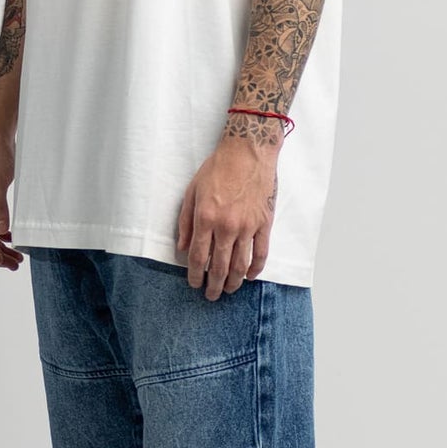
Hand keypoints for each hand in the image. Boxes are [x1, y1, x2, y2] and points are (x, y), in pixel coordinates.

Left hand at [176, 136, 277, 297]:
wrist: (248, 151)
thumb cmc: (218, 168)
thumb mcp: (192, 191)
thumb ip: (186, 222)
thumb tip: (183, 248)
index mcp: (206, 218)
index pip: (199, 257)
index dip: (195, 275)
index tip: (194, 284)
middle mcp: (226, 226)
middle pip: (220, 266)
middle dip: (214, 285)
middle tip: (211, 296)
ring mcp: (248, 226)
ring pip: (241, 265)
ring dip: (234, 282)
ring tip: (228, 290)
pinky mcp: (264, 223)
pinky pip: (261, 253)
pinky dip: (256, 269)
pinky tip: (250, 276)